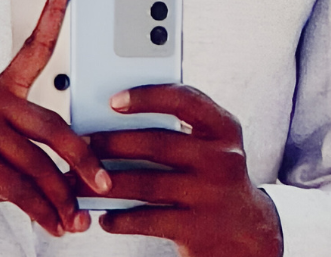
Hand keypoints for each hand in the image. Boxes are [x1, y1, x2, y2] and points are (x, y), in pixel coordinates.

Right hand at [0, 0, 111, 236]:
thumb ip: (32, 147)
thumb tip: (80, 174)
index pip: (32, 46)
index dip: (53, 12)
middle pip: (52, 125)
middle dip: (82, 160)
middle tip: (102, 182)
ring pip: (39, 164)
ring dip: (62, 199)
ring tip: (76, 220)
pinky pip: (20, 188)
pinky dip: (43, 212)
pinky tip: (53, 226)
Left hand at [85, 84, 281, 256]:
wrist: (249, 234)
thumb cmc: (214, 176)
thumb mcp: (210, 144)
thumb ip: (179, 126)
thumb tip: (116, 114)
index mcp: (223, 128)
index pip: (184, 100)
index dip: (146, 96)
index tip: (113, 100)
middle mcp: (222, 159)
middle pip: (156, 143)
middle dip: (112, 143)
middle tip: (82, 144)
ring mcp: (211, 195)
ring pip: (147, 184)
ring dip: (108, 182)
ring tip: (81, 180)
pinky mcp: (199, 229)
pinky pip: (150, 220)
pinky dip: (122, 218)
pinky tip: (106, 216)